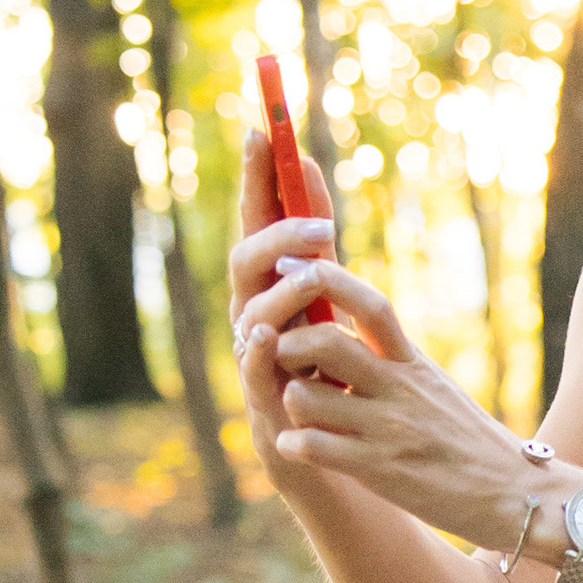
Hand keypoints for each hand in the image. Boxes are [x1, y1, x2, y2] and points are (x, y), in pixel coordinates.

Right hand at [226, 131, 339, 490]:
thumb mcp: (329, 300)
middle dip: (279, 236)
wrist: (335, 454)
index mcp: (269, 290)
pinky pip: (253, 373)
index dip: (256, 178)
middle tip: (323, 226)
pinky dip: (258, 351)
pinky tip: (268, 331)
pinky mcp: (266, 405)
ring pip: (251, 314)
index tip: (262, 128)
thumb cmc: (329, 372)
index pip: (257, 222)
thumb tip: (308, 167)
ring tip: (311, 272)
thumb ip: (317, 242)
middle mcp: (253, 318)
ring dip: (279, 289)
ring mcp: (254, 361)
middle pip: (247, 263)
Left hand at [226, 143, 555, 555]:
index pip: (369, 302)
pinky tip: (298, 446)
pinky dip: (293, 444)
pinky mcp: (380, 471)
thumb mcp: (435, 387)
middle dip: (288, 346)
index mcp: (412, 361)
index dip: (325, 280)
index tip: (294, 274)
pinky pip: (313, 447)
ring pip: (306, 395)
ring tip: (298, 412)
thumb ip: (393, 360)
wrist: (518, 493)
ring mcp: (388, 428)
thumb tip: (351, 328)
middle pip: (324, 339)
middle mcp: (399, 386)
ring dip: (289, 401)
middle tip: (283, 361)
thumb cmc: (470, 442)